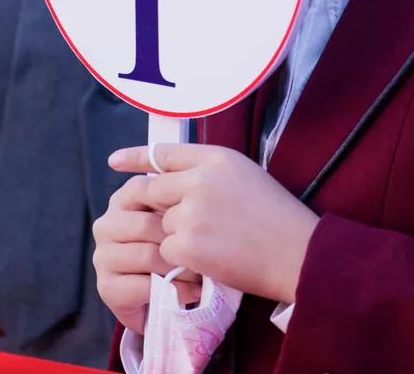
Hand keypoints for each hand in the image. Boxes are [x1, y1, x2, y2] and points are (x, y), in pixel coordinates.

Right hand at [93, 178, 200, 334]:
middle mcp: (106, 225)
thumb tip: (198, 184)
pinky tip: (193, 292)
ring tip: (202, 274)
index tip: (200, 219)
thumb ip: (180, 199)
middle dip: (180, 241)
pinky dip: (174, 290)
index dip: (175, 205)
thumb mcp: (178, 220)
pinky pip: (144, 286)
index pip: (144, 189)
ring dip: (180, 268)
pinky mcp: (106, 287)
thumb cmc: (175, 251)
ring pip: (147, 255)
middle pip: (146, 225)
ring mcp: (102, 256)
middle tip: (206, 252)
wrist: (162, 298)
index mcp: (121, 201)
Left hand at [111, 144, 318, 305]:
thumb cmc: (277, 217)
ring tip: (215, 244)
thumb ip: (206, 171)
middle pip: (153, 190)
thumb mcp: (244, 176)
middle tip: (182, 225)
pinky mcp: (186, 244)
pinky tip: (210, 260)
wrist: (298, 255)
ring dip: (177, 238)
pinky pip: (167, 251)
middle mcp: (199, 179)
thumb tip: (165, 178)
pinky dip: (182, 260)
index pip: (163, 153)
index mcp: (216, 157)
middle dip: (160, 209)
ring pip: (160, 225)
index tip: (115, 162)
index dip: (135, 158)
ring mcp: (190, 212)